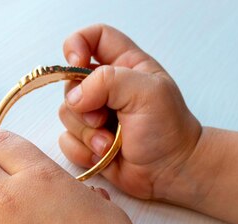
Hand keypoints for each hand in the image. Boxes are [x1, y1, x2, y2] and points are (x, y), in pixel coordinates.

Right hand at [59, 24, 201, 200]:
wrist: (172, 171)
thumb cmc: (168, 129)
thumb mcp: (146, 93)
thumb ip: (107, 82)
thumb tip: (75, 97)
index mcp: (125, 65)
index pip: (92, 37)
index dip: (77, 45)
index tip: (75, 64)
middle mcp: (107, 87)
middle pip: (70, 82)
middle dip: (81, 105)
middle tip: (102, 118)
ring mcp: (96, 114)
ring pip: (66, 114)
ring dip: (86, 133)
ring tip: (110, 144)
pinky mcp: (89, 140)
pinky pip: (66, 141)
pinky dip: (82, 151)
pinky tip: (104, 156)